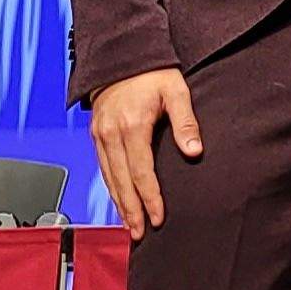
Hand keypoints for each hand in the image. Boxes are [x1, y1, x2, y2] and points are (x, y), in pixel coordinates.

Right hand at [88, 67, 202, 239]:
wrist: (121, 56)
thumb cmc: (152, 72)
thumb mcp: (176, 91)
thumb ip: (186, 121)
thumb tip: (194, 150)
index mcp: (132, 126)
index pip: (142, 172)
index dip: (150, 198)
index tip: (158, 217)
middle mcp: (111, 133)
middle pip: (122, 181)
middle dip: (132, 210)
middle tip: (140, 233)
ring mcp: (100, 135)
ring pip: (109, 178)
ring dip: (119, 203)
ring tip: (130, 226)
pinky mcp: (96, 134)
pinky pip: (103, 168)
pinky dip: (111, 187)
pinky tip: (119, 200)